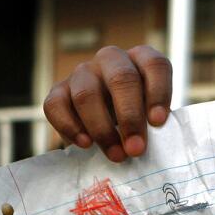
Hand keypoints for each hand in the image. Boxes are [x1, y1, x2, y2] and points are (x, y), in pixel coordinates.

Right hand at [43, 45, 171, 161]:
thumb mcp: (152, 116)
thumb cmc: (139, 119)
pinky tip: (86, 144)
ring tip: (116, 155)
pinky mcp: (59, 90)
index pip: (155, 65)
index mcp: (142, 60)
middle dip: (130, 116)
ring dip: (102, 129)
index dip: (158, 92)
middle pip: (121, 78)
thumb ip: (155, 123)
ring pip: (87, 94)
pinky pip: (56, 105)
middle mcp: (112, 59)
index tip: (158, 122)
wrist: (107, 126)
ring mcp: (83, 72)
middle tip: (136, 149)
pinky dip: (70, 127)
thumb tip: (154, 144)